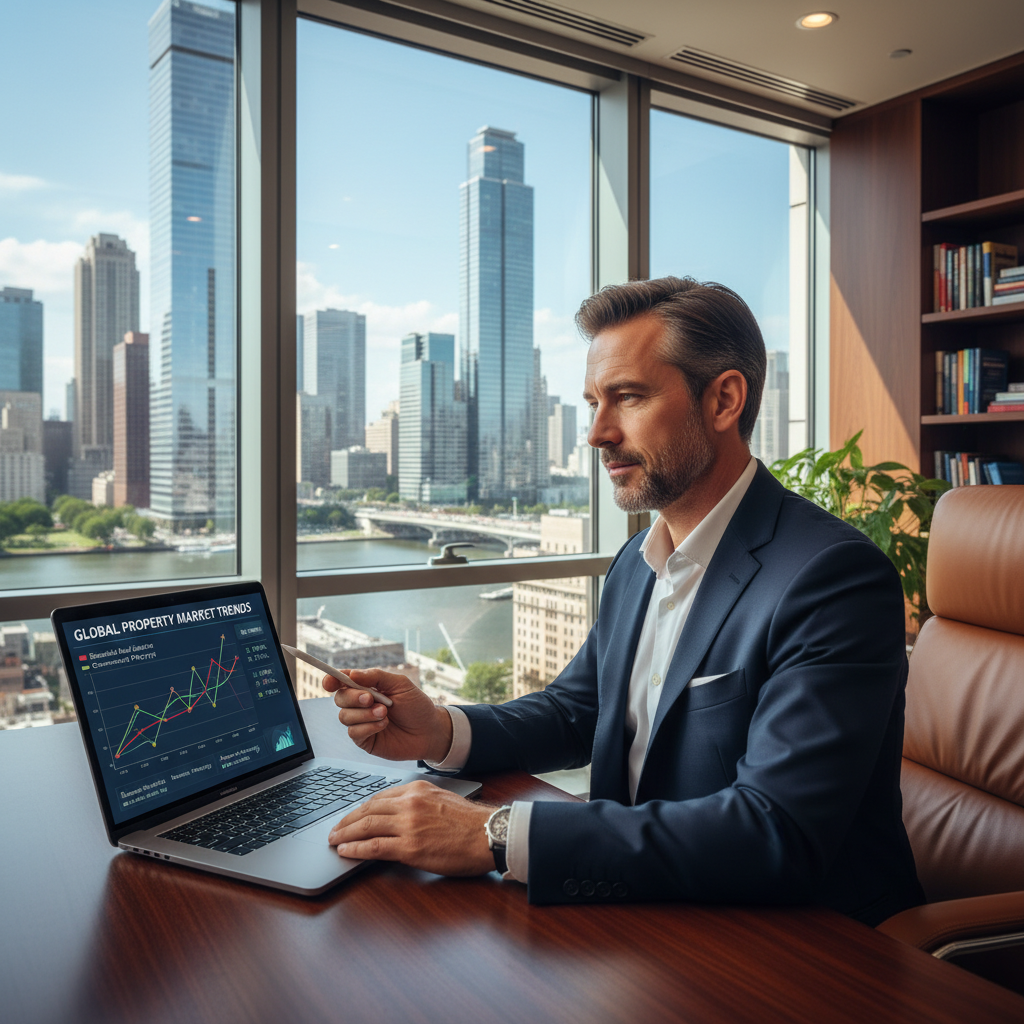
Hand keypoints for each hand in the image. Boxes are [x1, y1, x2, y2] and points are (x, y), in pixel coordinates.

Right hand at [322, 668, 452, 762]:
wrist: (430, 731)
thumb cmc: (416, 706)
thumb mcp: (400, 684)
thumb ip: (376, 676)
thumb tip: (351, 674)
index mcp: (367, 687)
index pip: (342, 681)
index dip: (332, 680)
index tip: (329, 682)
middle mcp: (361, 705)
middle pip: (340, 698)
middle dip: (353, 697)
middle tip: (370, 698)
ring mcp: (361, 723)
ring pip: (344, 716)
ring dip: (364, 714)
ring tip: (385, 713)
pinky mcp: (365, 740)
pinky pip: (354, 732)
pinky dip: (368, 727)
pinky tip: (383, 724)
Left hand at [327, 780, 495, 875]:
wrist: (488, 834)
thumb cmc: (470, 822)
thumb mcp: (442, 799)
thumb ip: (419, 802)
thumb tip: (400, 814)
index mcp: (417, 789)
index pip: (379, 797)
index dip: (360, 808)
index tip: (351, 816)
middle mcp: (409, 803)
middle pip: (368, 810)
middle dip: (347, 820)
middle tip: (334, 829)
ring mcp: (408, 825)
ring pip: (366, 826)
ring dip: (345, 834)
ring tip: (334, 840)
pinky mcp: (409, 847)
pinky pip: (374, 847)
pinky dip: (355, 849)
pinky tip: (345, 851)